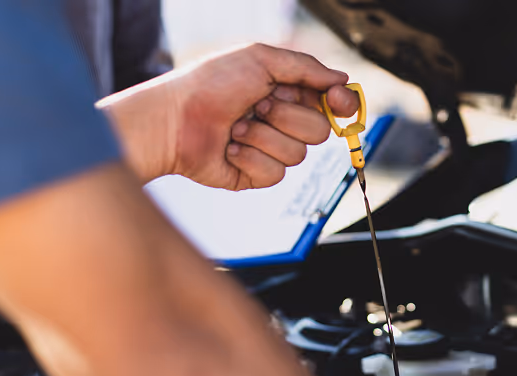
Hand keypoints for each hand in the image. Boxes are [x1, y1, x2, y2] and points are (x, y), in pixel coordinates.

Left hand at [98, 43, 359, 188]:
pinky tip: (229, 147)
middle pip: (320, 130)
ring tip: (235, 126)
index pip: (332, 102)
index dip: (341, 103)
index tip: (338, 101)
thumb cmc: (209, 84)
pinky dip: (251, 157)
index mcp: (287, 91)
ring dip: (263, 137)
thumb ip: (306, 67)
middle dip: (288, 116)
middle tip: (258, 104)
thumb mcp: (260, 59)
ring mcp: (270, 149)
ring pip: (298, 155)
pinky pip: (275, 174)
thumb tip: (343, 79)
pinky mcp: (256, 174)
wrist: (173, 119)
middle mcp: (282, 120)